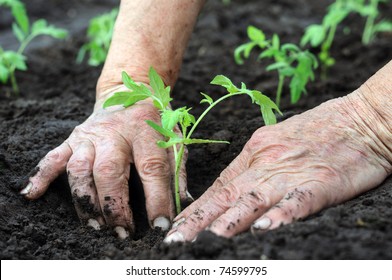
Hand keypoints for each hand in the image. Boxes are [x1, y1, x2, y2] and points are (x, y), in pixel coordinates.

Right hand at [20, 85, 187, 237]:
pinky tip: (33, 194)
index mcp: (145, 130)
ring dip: (85, 200)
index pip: (152, 168)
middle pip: (109, 171)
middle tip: (122, 232)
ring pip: (79, 169)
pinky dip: (42, 176)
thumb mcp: (174, 137)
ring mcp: (90, 135)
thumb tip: (182, 204)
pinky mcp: (74, 137)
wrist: (130, 90)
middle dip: (114, 206)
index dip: (157, 199)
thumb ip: (177, 169)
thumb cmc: (156, 120)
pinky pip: (54, 157)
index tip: (160, 225)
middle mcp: (115, 131)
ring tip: (95, 226)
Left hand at [164, 93, 391, 241]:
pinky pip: (297, 201)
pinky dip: (279, 215)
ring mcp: (292, 172)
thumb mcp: (276, 141)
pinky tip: (263, 229)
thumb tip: (230, 189)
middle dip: (199, 221)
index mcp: (255, 152)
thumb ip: (254, 165)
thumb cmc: (318, 130)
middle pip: (227, 195)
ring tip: (206, 240)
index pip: (220, 186)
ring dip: (229, 221)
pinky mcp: (321, 182)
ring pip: (254, 199)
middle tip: (175, 240)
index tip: (177, 225)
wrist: (361, 118)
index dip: (197, 208)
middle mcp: (267, 162)